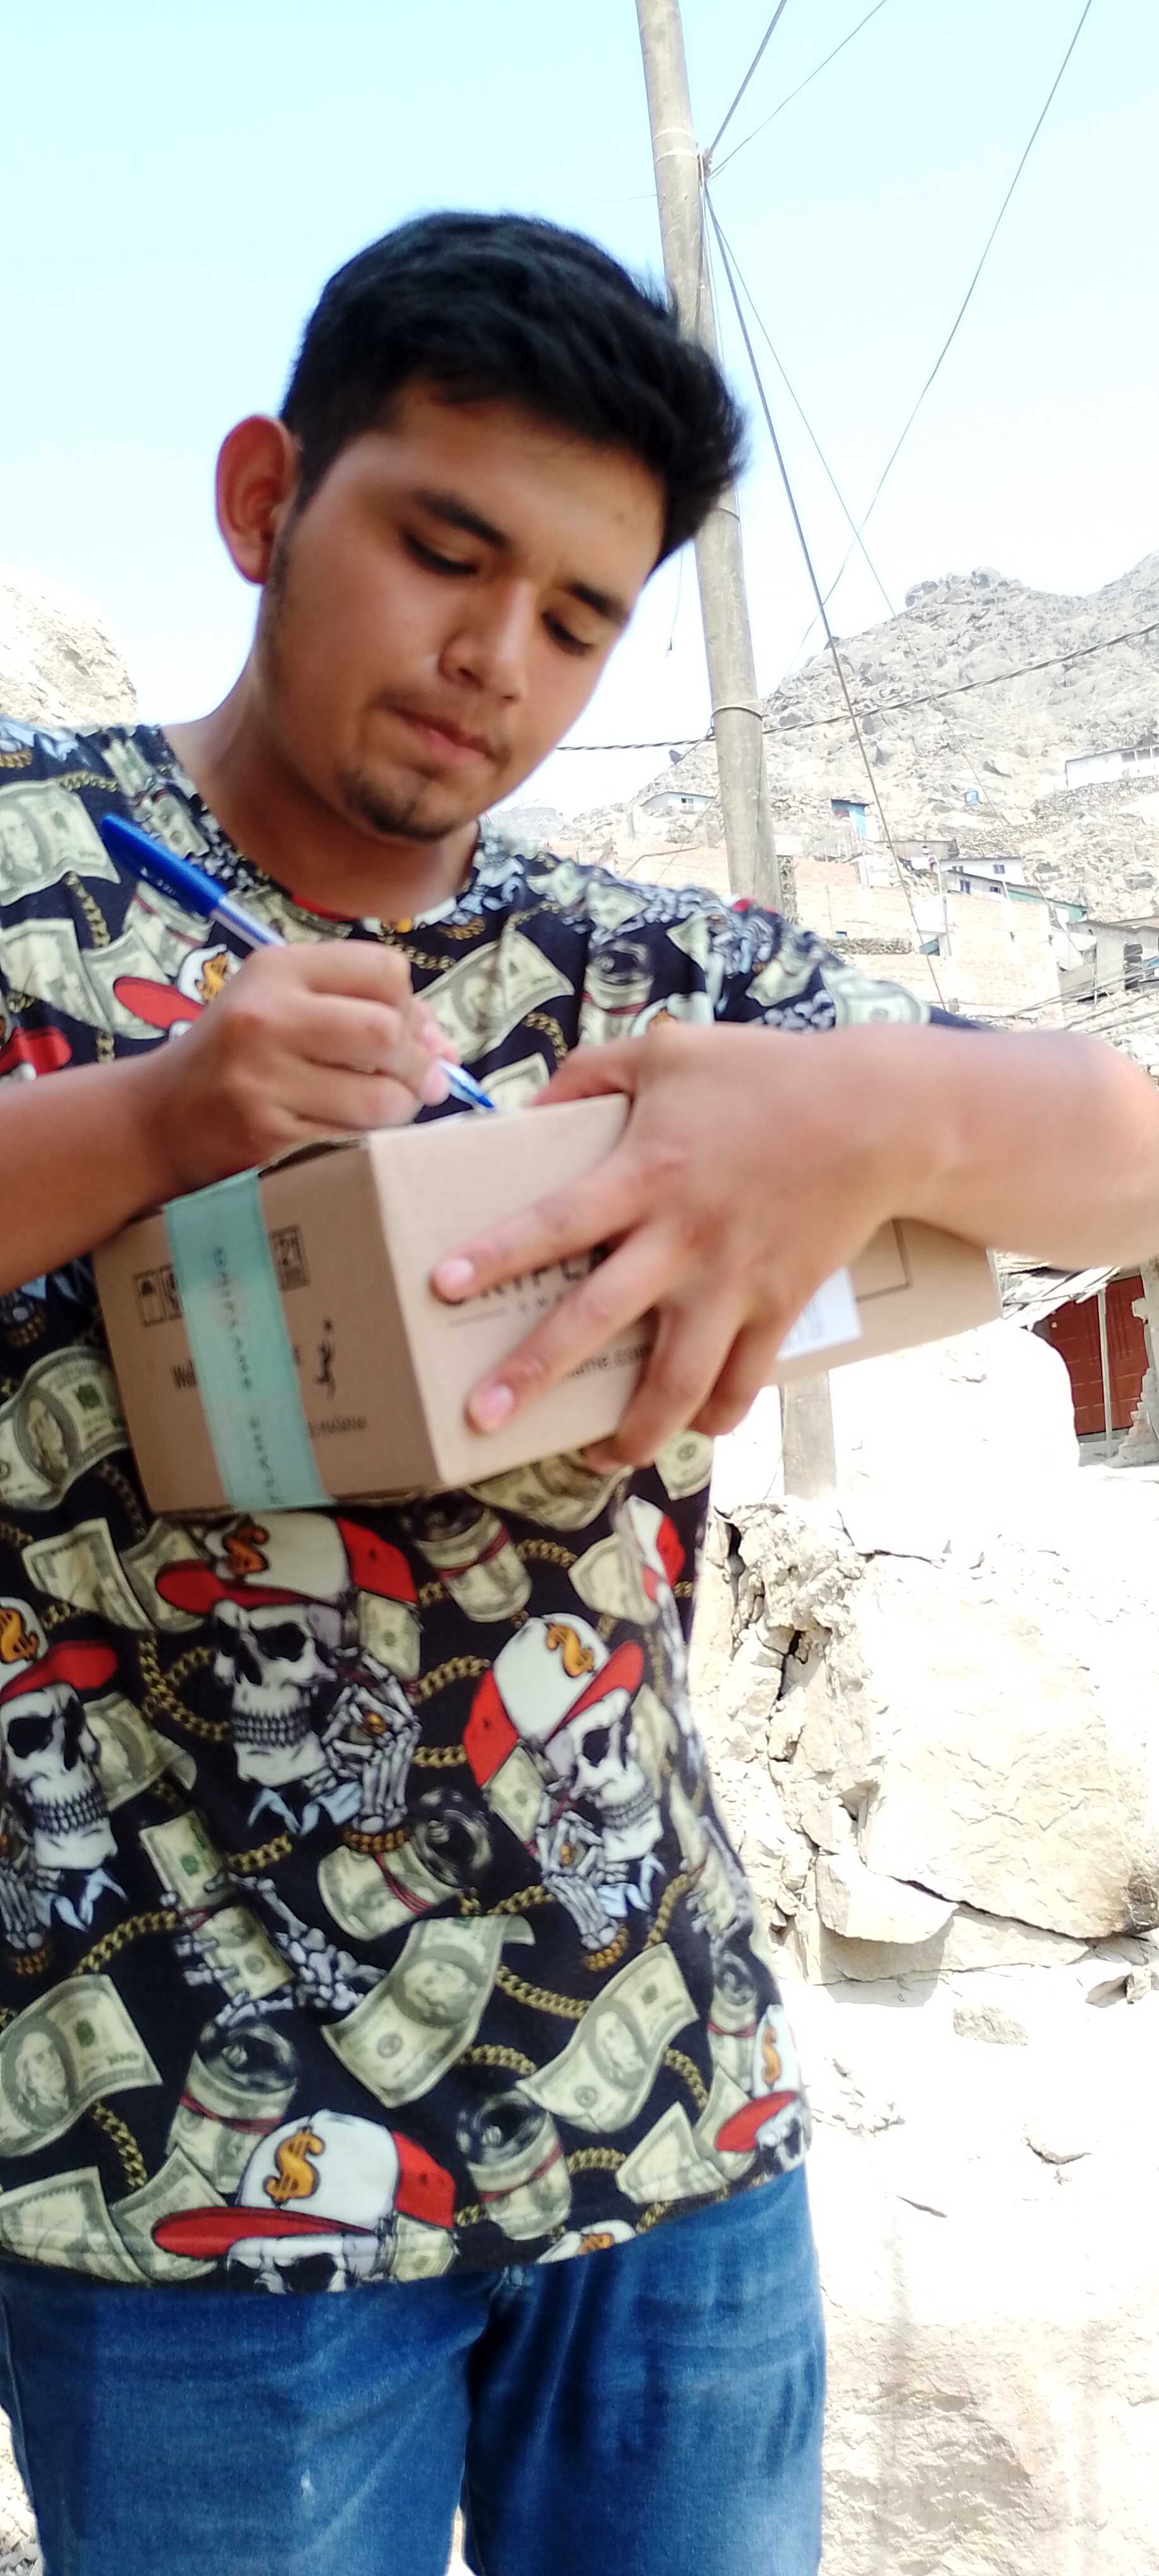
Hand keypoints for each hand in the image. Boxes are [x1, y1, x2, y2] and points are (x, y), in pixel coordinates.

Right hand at [137, 943, 452, 1196]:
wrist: (158, 1118)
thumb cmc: (236, 1056)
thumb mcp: (284, 1006)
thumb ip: (360, 1008)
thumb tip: (443, 1046)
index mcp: (278, 968)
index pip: (385, 970)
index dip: (412, 1006)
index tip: (407, 1033)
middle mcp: (267, 1014)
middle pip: (387, 1031)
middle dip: (417, 1062)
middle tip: (416, 1081)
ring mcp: (262, 1076)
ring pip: (380, 1095)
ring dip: (401, 1108)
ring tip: (387, 1109)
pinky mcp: (264, 1131)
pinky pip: (352, 1136)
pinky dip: (367, 1136)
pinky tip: (350, 1130)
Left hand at [432, 1019, 931, 1467]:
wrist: (880, 1115)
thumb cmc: (765, 1075)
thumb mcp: (666, 1052)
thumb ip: (587, 1076)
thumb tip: (526, 1113)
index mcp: (647, 1175)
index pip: (557, 1220)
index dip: (499, 1252)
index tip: (443, 1285)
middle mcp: (684, 1240)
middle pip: (598, 1319)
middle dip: (534, 1372)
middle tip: (481, 1416)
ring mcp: (735, 1283)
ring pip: (678, 1378)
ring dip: (633, 1429)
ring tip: (595, 1461)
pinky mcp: (779, 1306)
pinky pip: (744, 1380)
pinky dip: (716, 1414)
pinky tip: (689, 1431)